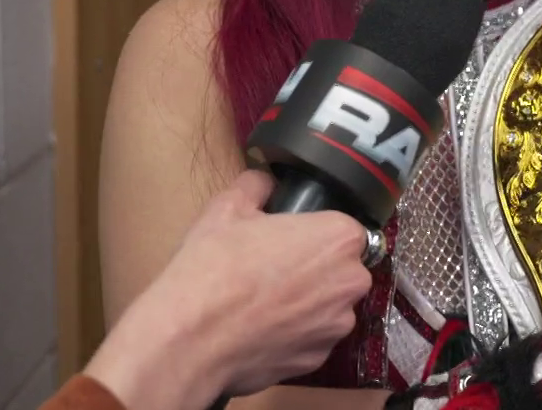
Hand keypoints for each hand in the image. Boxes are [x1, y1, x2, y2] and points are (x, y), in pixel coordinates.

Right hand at [85, 170, 374, 409]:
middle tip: (273, 271)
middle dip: (315, 270)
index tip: (288, 242)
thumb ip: (256, 186)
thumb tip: (264, 181)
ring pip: (329, 308)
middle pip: (342, 269)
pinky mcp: (317, 360)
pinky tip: (260, 331)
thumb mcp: (227, 208)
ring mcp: (337, 325)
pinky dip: (293, 336)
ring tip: (263, 305)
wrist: (191, 338)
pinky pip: (312, 341)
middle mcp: (350, 281)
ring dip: (307, 305)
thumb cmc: (213, 267)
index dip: (313, 234)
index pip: (343, 228)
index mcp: (338, 237)